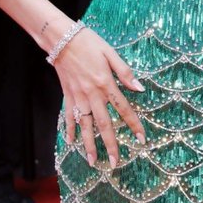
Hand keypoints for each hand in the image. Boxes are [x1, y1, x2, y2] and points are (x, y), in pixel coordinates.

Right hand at [53, 25, 145, 166]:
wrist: (61, 39)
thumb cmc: (89, 43)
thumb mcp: (111, 53)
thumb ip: (125, 72)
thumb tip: (140, 89)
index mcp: (106, 84)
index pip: (123, 109)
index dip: (133, 125)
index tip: (141, 139)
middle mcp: (91, 94)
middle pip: (104, 124)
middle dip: (110, 145)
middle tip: (115, 163)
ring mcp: (77, 97)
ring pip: (84, 126)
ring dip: (89, 144)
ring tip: (93, 162)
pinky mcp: (67, 95)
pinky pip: (68, 116)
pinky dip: (69, 130)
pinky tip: (71, 143)